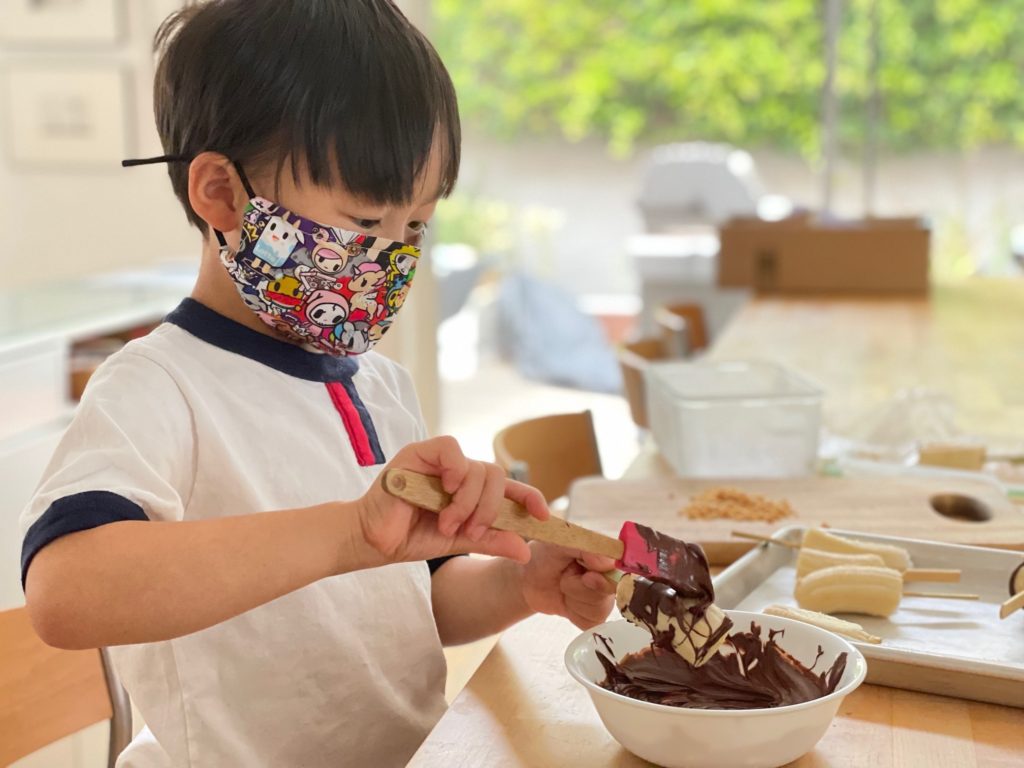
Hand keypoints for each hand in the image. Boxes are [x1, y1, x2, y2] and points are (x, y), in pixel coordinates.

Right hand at [356, 436, 549, 566]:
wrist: (373, 541)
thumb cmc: (411, 536)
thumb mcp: (459, 542)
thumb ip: (490, 540)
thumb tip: (525, 549)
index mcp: (470, 490)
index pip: (509, 487)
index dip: (530, 496)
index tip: (543, 516)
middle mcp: (458, 472)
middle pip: (496, 476)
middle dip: (489, 508)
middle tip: (470, 530)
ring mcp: (439, 461)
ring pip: (477, 467)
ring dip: (468, 501)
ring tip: (447, 522)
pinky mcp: (419, 453)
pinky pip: (450, 448)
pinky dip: (455, 469)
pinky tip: (446, 489)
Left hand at [517, 543, 616, 629]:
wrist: (528, 581)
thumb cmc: (544, 556)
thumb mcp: (559, 543)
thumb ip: (584, 548)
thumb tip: (608, 563)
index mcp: (606, 553)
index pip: (621, 569)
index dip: (603, 577)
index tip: (585, 576)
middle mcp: (611, 575)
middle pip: (608, 592)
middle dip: (579, 587)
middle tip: (565, 575)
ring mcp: (605, 597)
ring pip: (599, 609)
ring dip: (574, 599)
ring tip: (564, 585)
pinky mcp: (595, 615)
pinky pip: (592, 623)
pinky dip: (574, 614)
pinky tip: (566, 602)